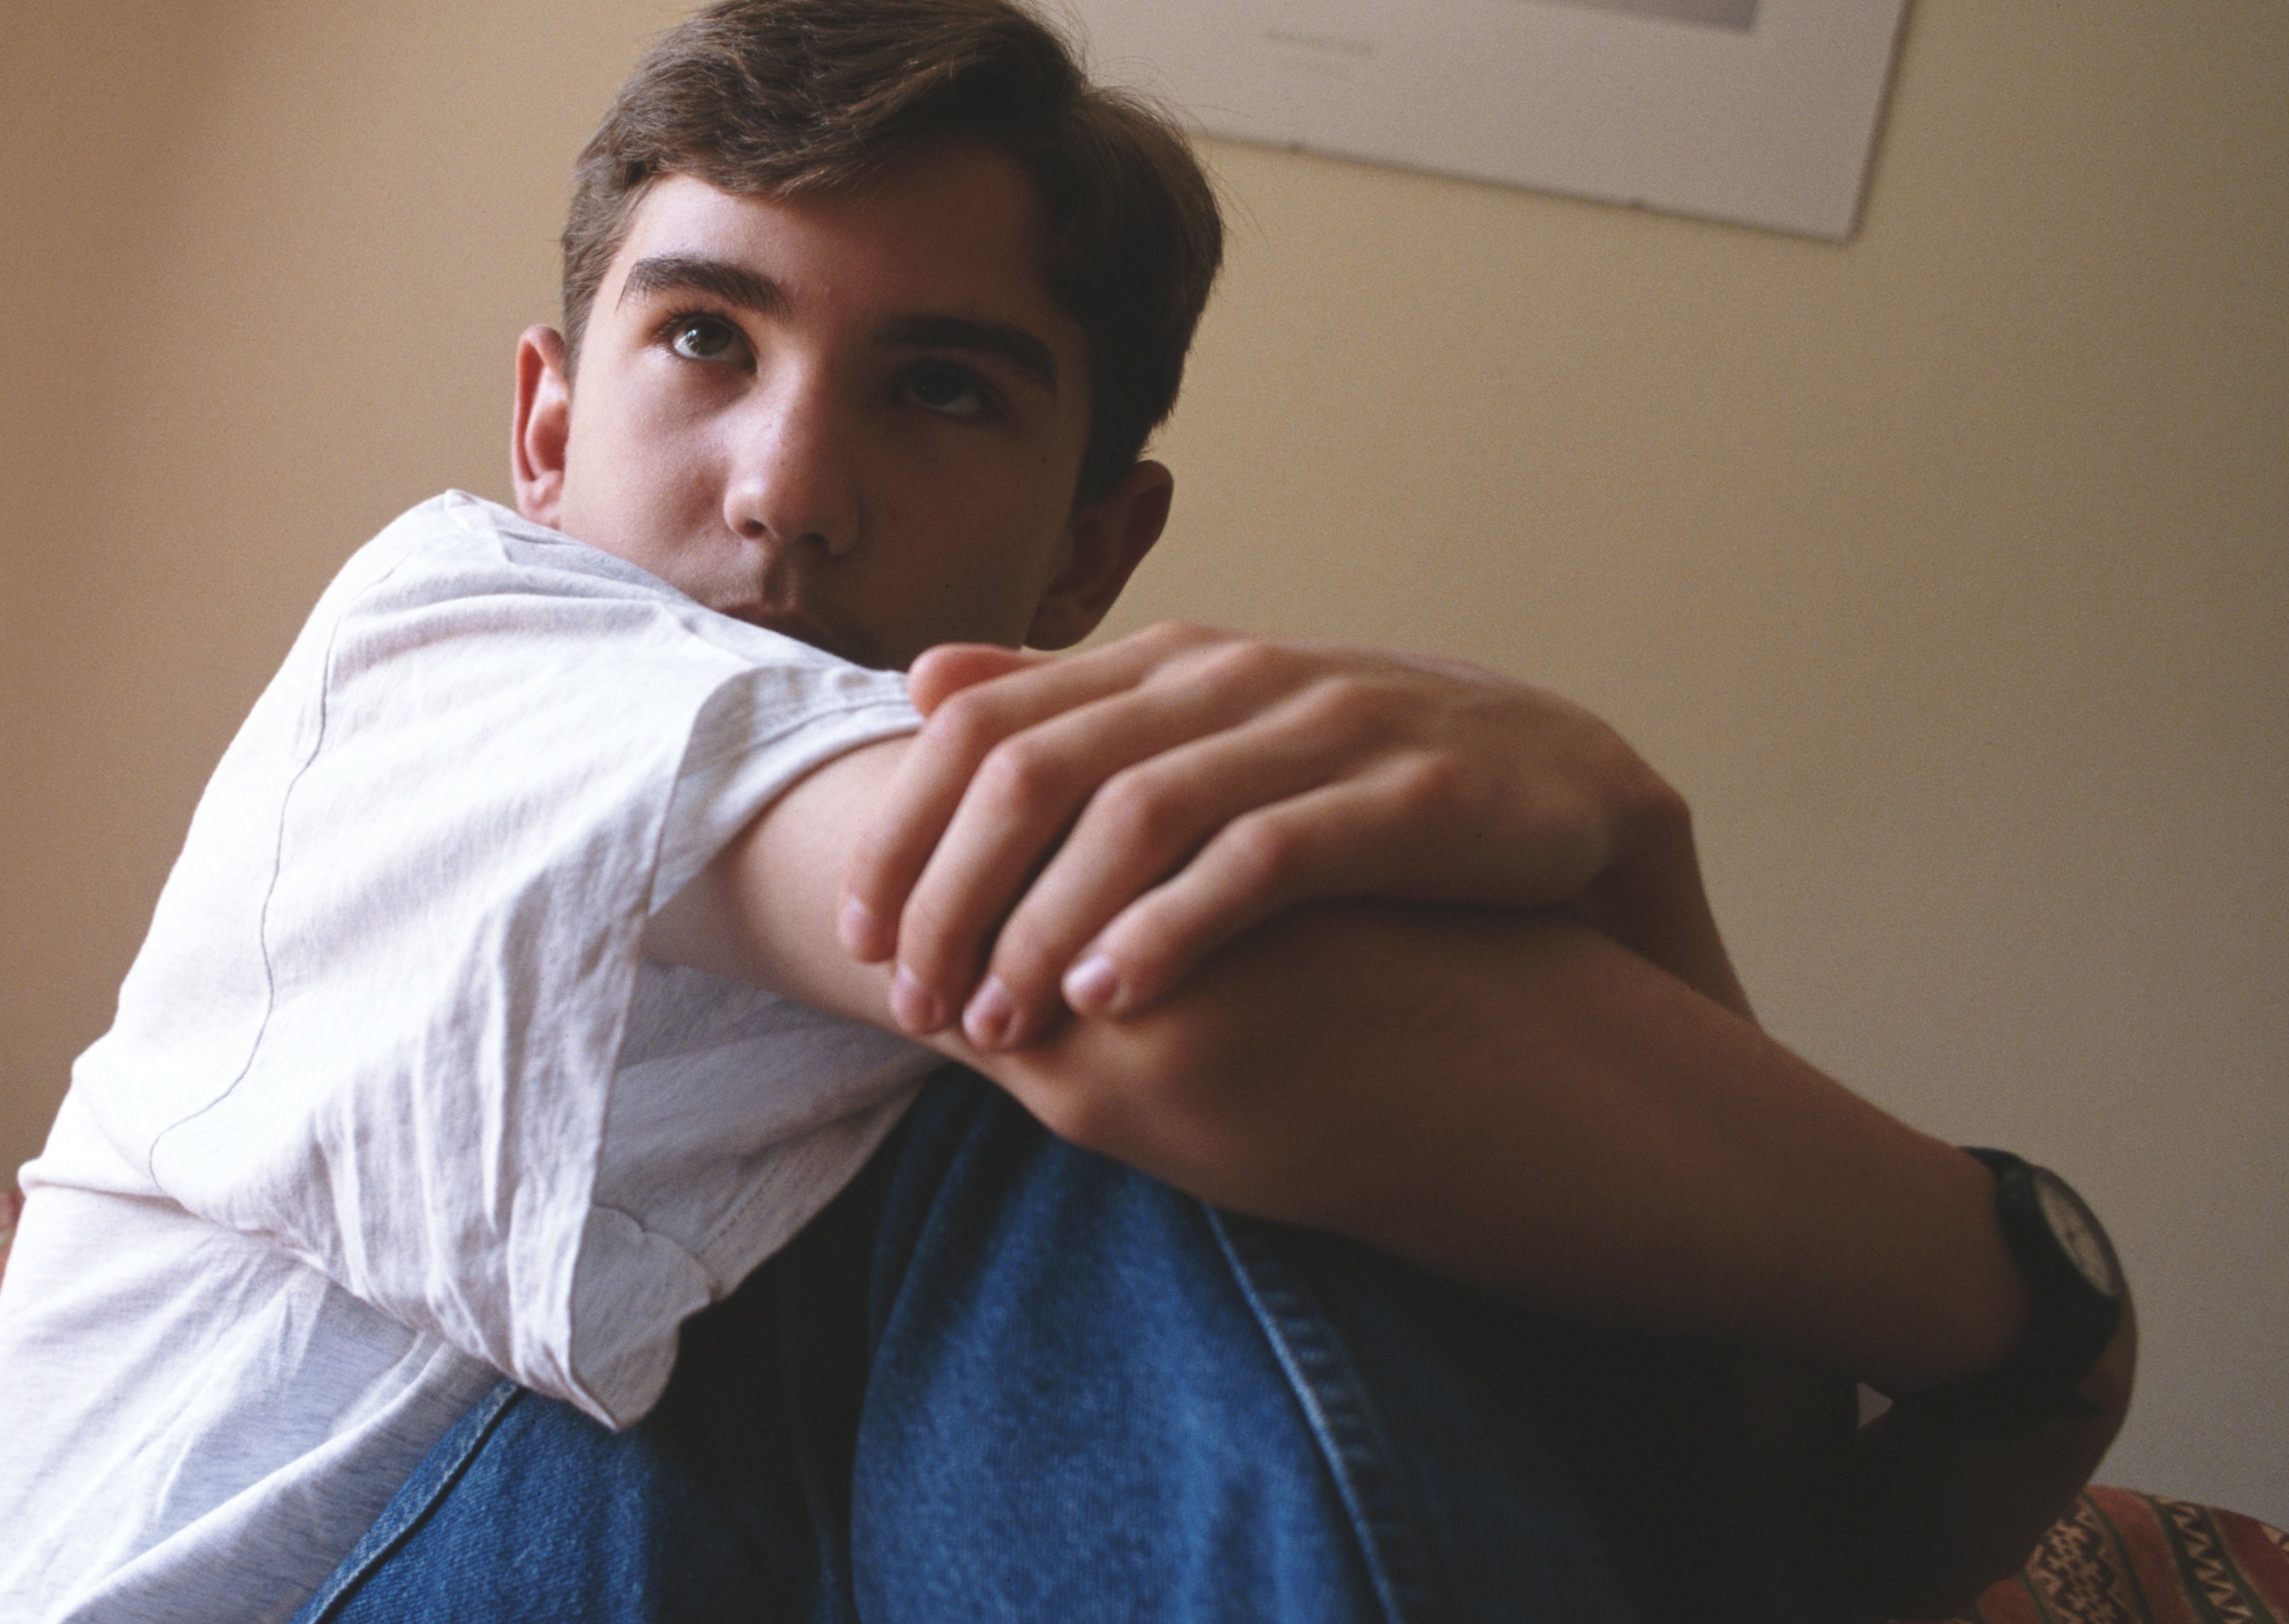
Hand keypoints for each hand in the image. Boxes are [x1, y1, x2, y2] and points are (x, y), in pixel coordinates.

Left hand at [836, 621, 1725, 1047]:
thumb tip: (927, 684)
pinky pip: (1262, 860)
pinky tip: (1114, 1000)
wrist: (1560, 788)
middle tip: (911, 1002)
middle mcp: (1229, 681)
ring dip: (1046, 927)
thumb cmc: (1348, 777)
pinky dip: (1174, 929)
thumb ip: (1065, 708)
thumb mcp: (1199, 727)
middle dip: (953, 896)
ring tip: (997, 1023)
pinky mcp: (1404, 799)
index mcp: (1166, 664)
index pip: (984, 730)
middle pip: (1035, 772)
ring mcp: (1320, 731)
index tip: (860, 939)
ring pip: (1136, 816)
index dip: (907, 832)